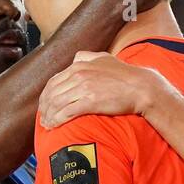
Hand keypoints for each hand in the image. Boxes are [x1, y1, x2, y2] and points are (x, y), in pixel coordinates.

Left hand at [39, 50, 170, 127]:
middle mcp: (78, 75)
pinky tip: (54, 126)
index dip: (46, 95)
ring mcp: (84, 88)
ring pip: (56, 103)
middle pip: (52, 93)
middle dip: (44, 107)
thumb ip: (87, 57)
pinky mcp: (90, 101)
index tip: (44, 105)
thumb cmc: (125, 75)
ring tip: (46, 125)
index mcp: (79, 65)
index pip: (54, 81)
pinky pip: (66, 112)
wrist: (141, 87)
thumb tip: (76, 59)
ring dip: (48, 116)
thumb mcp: (104, 58)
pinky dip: (57, 120)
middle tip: (43, 118)